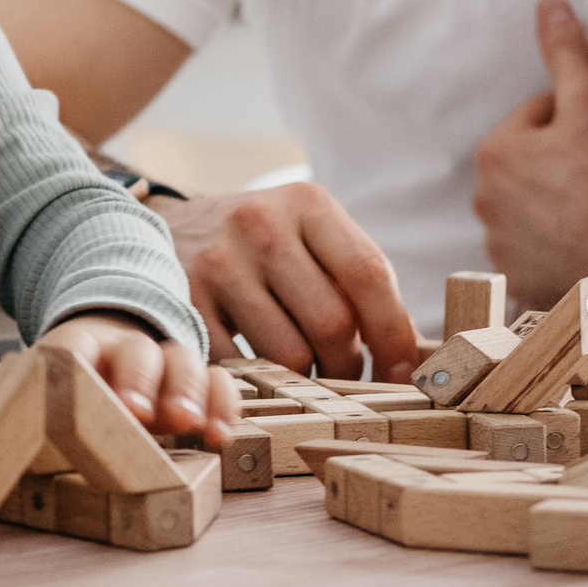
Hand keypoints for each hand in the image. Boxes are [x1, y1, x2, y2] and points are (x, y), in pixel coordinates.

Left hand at [37, 310, 241, 445]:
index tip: (84, 396)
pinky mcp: (193, 385)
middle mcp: (121, 352)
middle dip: (139, 381)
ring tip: (190, 425)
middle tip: (142, 414)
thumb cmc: (66, 393)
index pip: (73, 349)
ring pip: (180, 359)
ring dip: (187, 391)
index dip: (80, 368)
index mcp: (75, 351)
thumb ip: (28, 414)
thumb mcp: (40, 399)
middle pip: (135, 352)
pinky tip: (219, 436)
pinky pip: (216, 381)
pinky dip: (222, 404)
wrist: (101, 357)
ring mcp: (161, 364)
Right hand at [151, 185, 419, 381]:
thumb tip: (413, 354)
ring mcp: (219, 262)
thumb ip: (356, 281)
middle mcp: (260, 224)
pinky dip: (262, 383)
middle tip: (348, 380)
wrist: (173, 229)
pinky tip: (262, 373)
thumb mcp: (310, 235)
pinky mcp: (186, 301)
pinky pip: (242, 367)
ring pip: (289, 353)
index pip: (368, 273)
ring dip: (307, 379)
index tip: (404, 374)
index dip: (394, 333)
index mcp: (307, 203)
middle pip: (331, 321)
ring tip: (304, 374)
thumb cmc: (263, 243)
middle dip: (348, 366)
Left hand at [473, 0, 587, 329]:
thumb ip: (567, 55)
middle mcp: (483, 201)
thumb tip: (547, 2)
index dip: (581, 124)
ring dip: (563, 205)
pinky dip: (560, 247)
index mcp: (495, 152)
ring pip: (538, 207)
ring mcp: (499, 247)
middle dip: (567, 164)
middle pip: (537, 164)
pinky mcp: (518, 284)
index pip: (542, 117)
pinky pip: (539, 252)